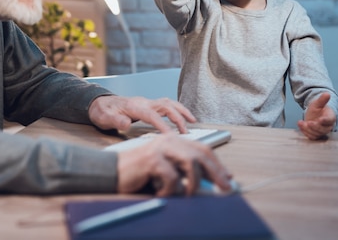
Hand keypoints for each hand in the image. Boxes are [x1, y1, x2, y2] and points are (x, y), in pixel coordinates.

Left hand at [88, 95, 195, 133]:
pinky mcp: (149, 105)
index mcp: (134, 107)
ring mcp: (147, 102)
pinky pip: (166, 105)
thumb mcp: (104, 118)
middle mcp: (144, 102)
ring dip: (181, 111)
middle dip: (178, 118)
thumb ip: (115, 121)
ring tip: (192, 121)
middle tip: (186, 132)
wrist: (99, 103)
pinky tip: (183, 117)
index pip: (152, 115)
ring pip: (169, 103)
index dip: (162, 125)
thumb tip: (126, 124)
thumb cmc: (102, 112)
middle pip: (165, 106)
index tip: (170, 136)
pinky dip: (177, 109)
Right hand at [117, 134, 232, 195]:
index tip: (227, 177)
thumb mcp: (166, 171)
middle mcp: (169, 141)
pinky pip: (172, 178)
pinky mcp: (152, 159)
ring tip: (188, 196)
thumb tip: (207, 183)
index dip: (216, 163)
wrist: (111, 172)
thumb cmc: (139, 174)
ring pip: (191, 163)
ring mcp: (161, 148)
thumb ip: (183, 172)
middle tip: (225, 188)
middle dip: (216, 172)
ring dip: (193, 183)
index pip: (202, 149)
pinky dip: (170, 191)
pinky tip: (161, 194)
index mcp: (173, 141)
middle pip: (200, 154)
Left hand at [297, 92, 336, 139]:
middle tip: (309, 123)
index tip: (320, 119)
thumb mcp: (318, 103)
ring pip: (316, 134)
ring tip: (302, 123)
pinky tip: (300, 124)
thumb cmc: (318, 109)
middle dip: (315, 127)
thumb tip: (327, 93)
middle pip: (323, 129)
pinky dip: (305, 132)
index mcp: (330, 117)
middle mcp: (327, 126)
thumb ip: (322, 100)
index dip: (325, 120)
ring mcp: (321, 131)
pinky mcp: (315, 135)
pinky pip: (311, 136)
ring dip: (308, 129)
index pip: (330, 120)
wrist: (314, 114)